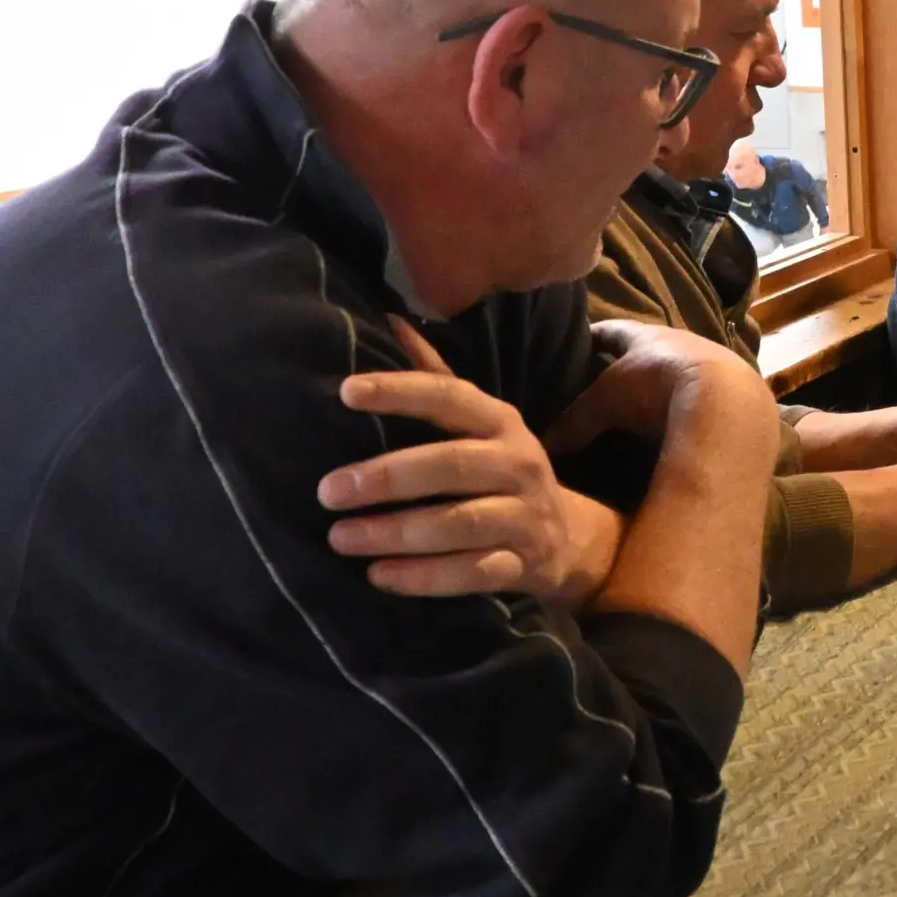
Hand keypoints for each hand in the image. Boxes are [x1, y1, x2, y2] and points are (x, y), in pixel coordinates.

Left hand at [322, 317, 621, 611]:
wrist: (569, 538)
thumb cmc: (501, 472)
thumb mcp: (480, 424)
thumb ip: (435, 378)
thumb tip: (389, 318)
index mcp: (500, 422)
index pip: (450, 398)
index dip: (400, 392)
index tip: (345, 392)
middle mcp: (518, 463)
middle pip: (451, 466)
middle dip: (387, 478)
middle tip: (327, 492)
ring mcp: (524, 517)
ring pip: (459, 524)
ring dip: (396, 532)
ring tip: (340, 538)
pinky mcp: (522, 565)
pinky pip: (472, 573)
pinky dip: (424, 578)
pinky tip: (378, 576)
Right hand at [542, 320, 770, 455]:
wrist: (727, 404)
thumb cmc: (657, 389)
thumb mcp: (607, 403)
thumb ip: (576, 421)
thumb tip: (546, 445)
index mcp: (649, 336)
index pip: (615, 329)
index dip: (596, 334)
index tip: (581, 338)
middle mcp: (686, 342)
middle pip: (655, 348)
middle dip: (638, 361)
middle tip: (616, 375)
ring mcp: (719, 366)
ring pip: (689, 370)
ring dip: (673, 385)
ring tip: (654, 405)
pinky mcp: (742, 395)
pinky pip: (713, 398)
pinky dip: (699, 408)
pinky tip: (692, 424)